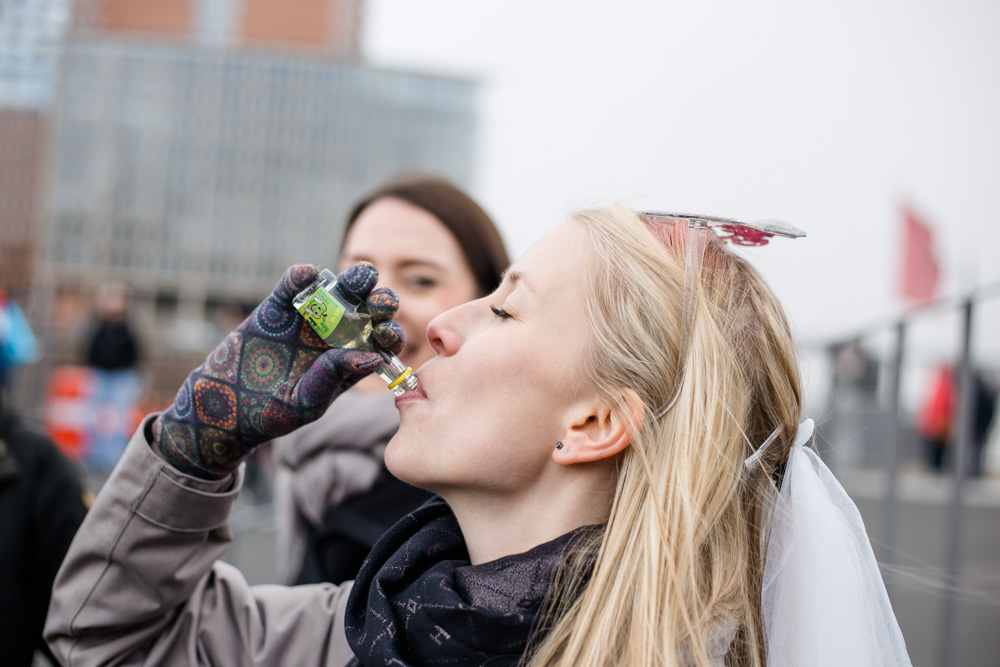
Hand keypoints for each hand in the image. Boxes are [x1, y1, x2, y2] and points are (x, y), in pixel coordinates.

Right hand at [153, 263, 403, 478]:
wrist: (226, 403)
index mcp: (354, 359)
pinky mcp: (281, 304)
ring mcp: (312, 315)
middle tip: (379, 303)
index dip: (391, 334)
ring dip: (355, 279)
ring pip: (342, 288)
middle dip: (381, 301)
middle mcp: (340, 333)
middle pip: (370, 309)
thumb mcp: (305, 403)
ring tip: (357, 280)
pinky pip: (295, 284)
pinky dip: (301, 276)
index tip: (387, 334)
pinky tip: (306, 275)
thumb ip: (332, 379)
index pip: (384, 342)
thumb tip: (369, 356)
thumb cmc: (272, 413)